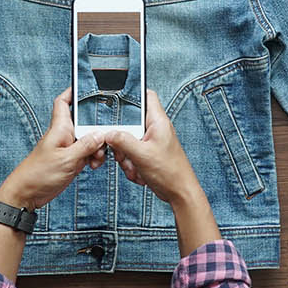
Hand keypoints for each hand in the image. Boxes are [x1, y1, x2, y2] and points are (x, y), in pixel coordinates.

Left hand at [0, 89, 109, 208]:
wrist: (27, 194)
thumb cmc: (38, 174)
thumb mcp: (67, 159)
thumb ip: (86, 145)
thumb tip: (101, 134)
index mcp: (59, 128)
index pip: (64, 102)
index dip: (73, 92)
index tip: (86, 85)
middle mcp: (64, 135)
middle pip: (85, 123)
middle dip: (98, 130)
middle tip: (104, 140)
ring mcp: (68, 148)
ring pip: (89, 140)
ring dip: (97, 148)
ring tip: (96, 159)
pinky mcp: (70, 161)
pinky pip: (87, 154)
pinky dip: (93, 158)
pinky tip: (93, 165)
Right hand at [106, 89, 204, 208]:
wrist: (180, 193)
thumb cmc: (170, 172)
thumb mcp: (141, 155)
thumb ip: (122, 141)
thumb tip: (108, 133)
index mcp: (158, 121)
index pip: (146, 96)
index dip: (132, 94)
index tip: (115, 100)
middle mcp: (155, 129)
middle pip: (130, 123)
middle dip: (121, 140)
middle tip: (122, 151)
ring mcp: (151, 142)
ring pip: (128, 141)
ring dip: (126, 156)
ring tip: (134, 166)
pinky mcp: (148, 154)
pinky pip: (131, 154)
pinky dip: (131, 164)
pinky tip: (138, 173)